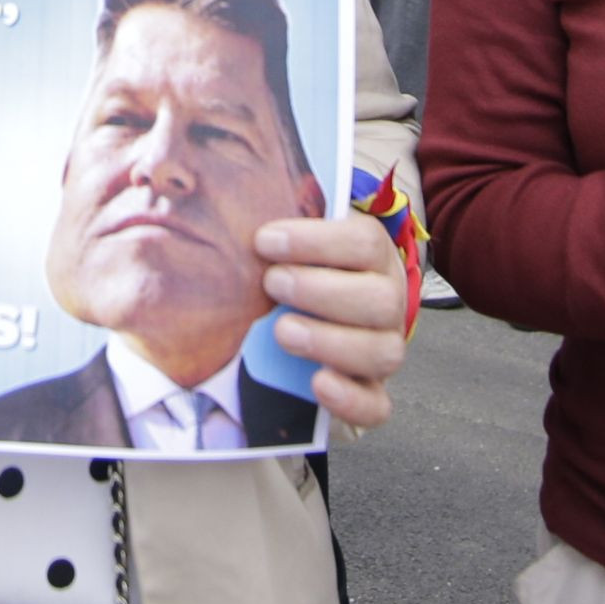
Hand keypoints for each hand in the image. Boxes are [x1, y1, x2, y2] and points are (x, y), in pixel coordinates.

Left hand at [259, 208, 411, 428]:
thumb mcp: (291, 247)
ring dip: (330, 341)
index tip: (264, 241)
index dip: (316, 241)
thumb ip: (276, 230)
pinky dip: (349, 398)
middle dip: (321, 291)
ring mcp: (383, 349)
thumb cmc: (294, 274)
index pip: (365, 242)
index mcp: (373, 259)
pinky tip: (317, 383)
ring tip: (282, 332)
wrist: (307, 328)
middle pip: (380, 299)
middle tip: (272, 285)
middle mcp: (388, 303)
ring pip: (383, 352)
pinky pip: (377, 406)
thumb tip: (216, 197)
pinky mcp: (371, 393)